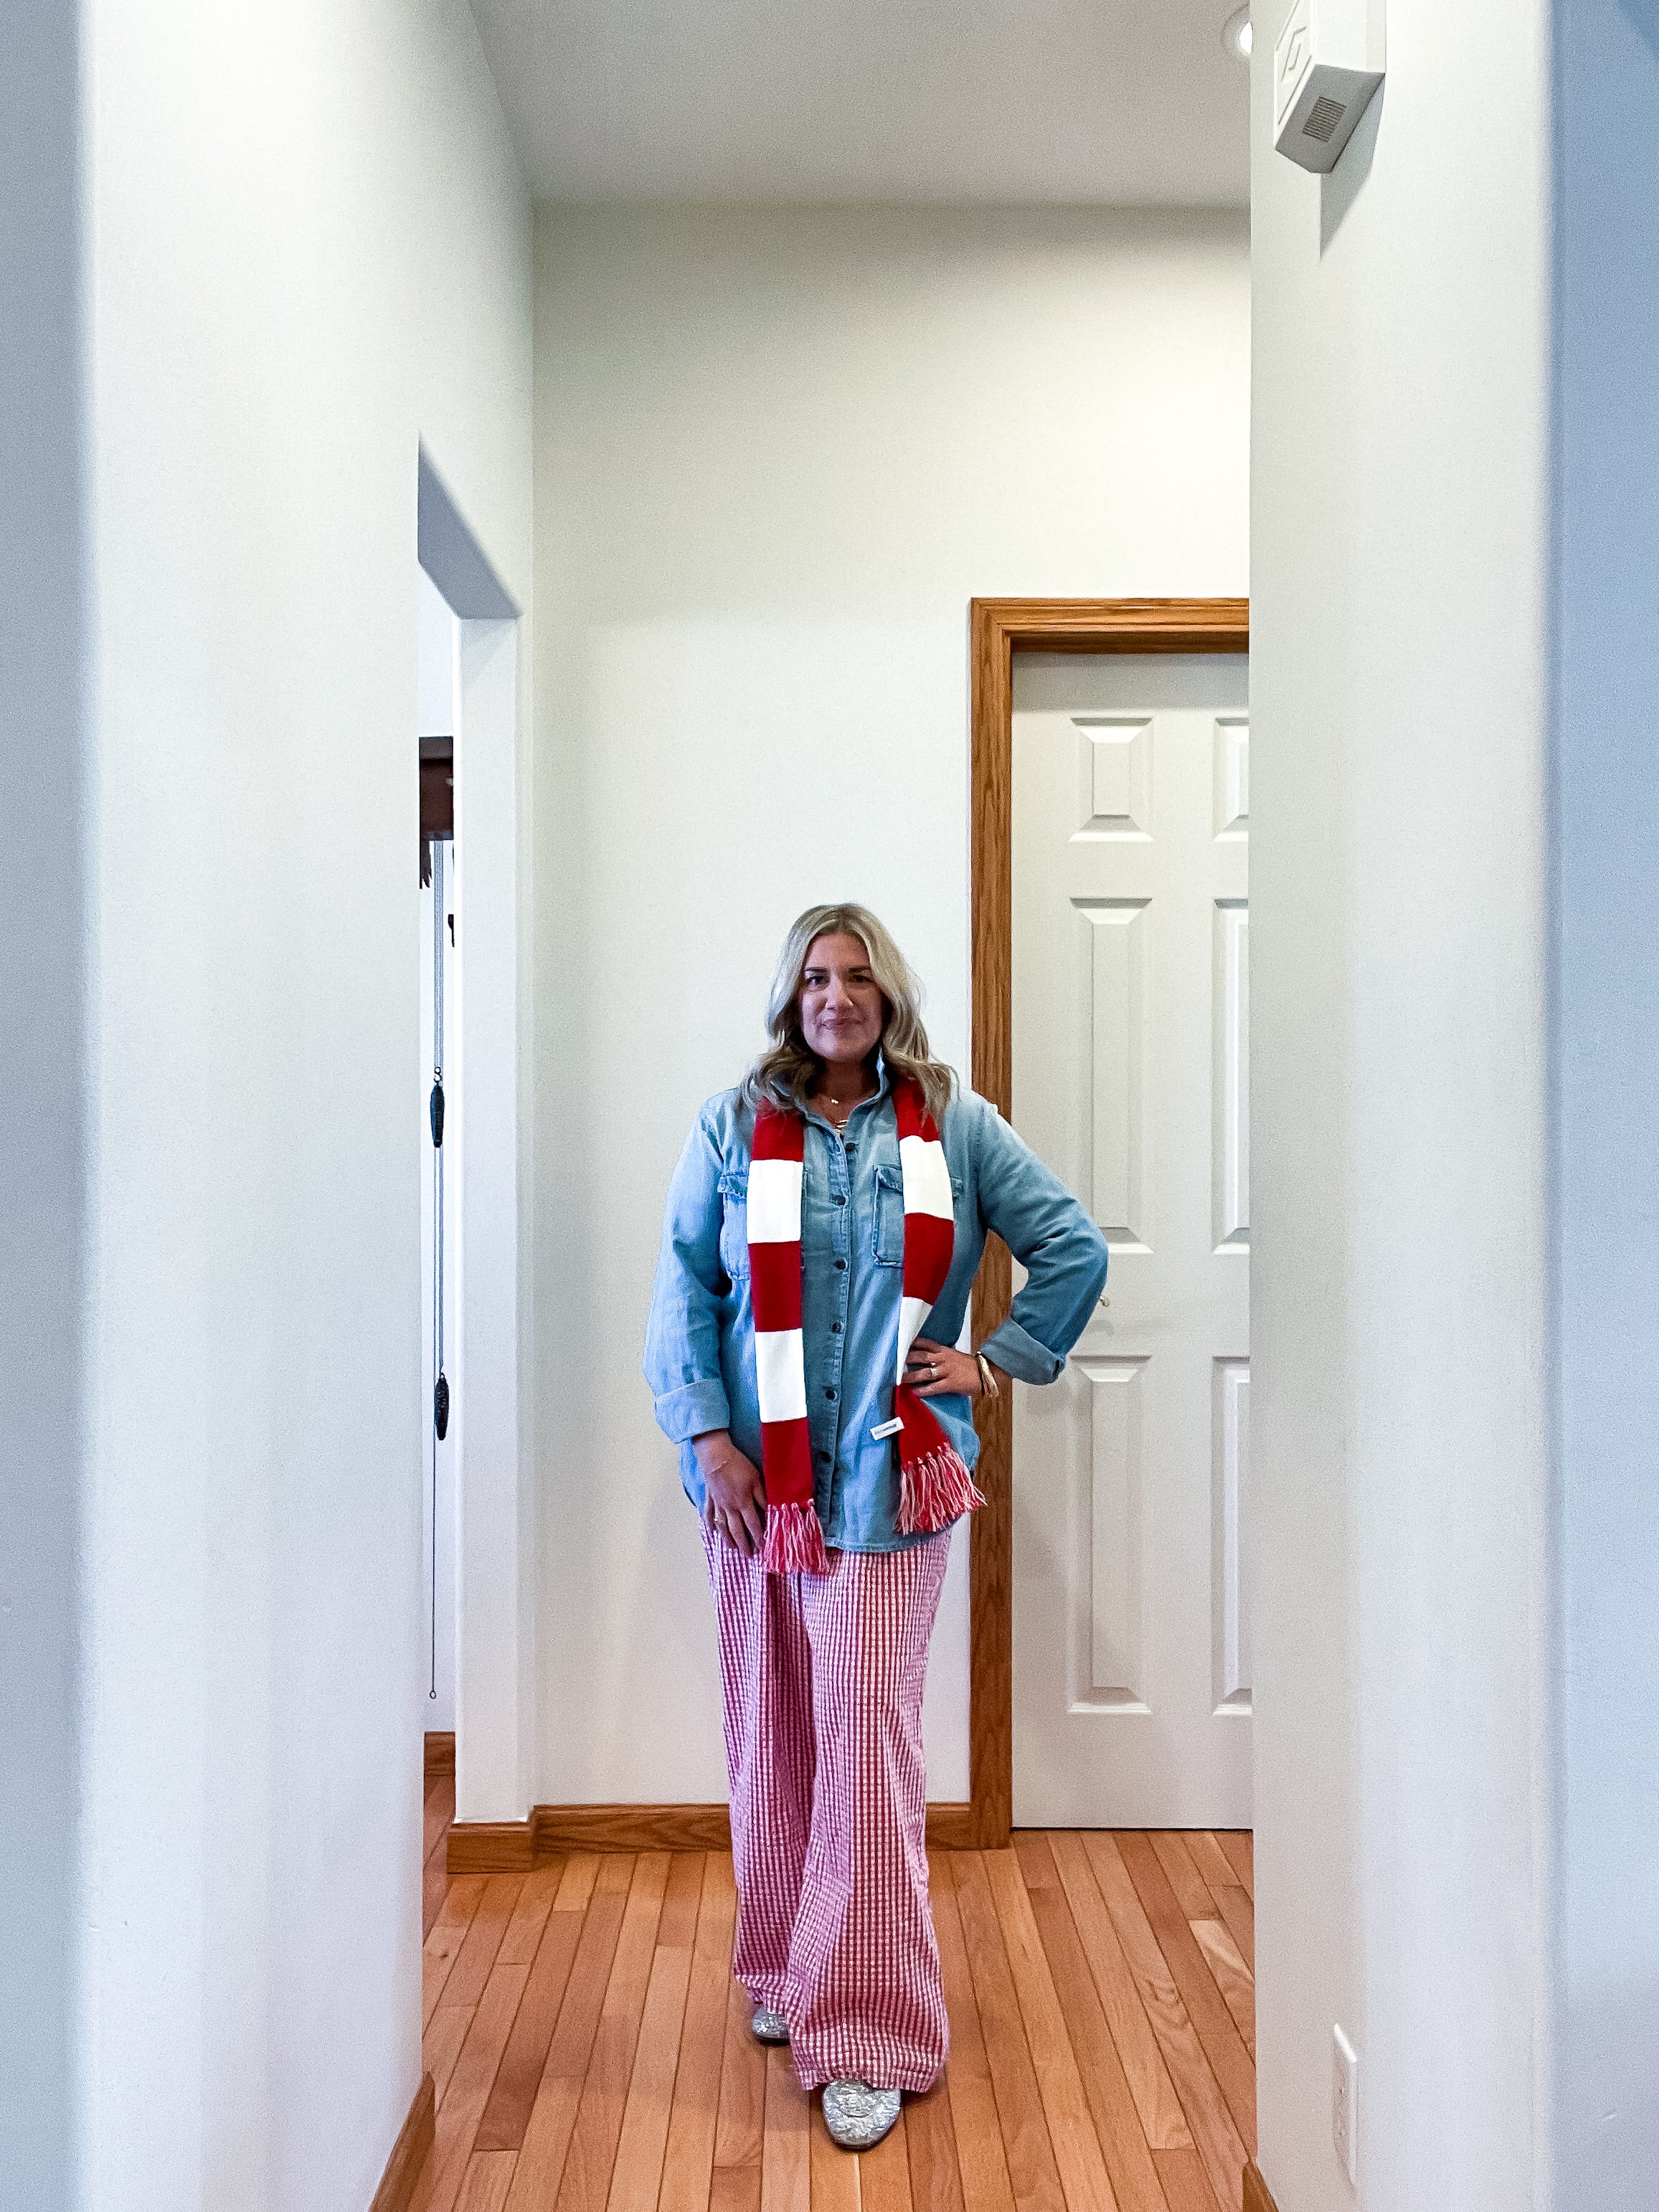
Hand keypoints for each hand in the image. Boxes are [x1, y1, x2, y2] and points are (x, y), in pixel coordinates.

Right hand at [693, 1430, 768, 1554]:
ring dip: (728, 1539)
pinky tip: (712, 1531)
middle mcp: (730, 1508)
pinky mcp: (710, 1498)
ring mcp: (718, 1504)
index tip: (762, 1548)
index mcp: (744, 1503)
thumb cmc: (738, 1465)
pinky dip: (710, 1524)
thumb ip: (762, 1497)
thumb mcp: (756, 1479)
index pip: (753, 1525)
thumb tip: (770, 1511)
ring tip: (732, 1548)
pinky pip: (709, 1515)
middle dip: (743, 1544)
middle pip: (737, 1530)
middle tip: (748, 1555)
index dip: (758, 1537)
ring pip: (723, 1526)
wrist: (716, 1457)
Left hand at [904, 1338, 1004, 1398]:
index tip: (901, 1344)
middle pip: (921, 1356)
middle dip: (907, 1359)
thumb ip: (942, 1356)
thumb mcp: (955, 1356)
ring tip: (900, 1379)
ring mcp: (947, 1371)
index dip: (912, 1343)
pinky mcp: (950, 1383)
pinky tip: (914, 1393)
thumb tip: (929, 1359)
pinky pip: (933, 1387)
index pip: (925, 1343)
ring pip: (924, 1372)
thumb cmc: (970, 1366)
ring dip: (911, 1376)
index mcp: (945, 1350)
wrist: (986, 1373)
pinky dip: (923, 1390)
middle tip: (895, 1362)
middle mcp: (943, 1359)